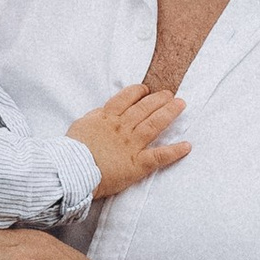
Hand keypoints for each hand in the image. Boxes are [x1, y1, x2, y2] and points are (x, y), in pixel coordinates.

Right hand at [68, 81, 188, 199]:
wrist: (72, 170)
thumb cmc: (72, 150)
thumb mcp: (80, 125)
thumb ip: (94, 117)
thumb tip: (102, 112)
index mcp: (107, 118)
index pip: (126, 98)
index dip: (137, 92)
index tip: (146, 89)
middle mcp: (122, 128)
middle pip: (144, 108)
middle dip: (159, 99)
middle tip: (170, 94)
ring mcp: (131, 145)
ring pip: (154, 124)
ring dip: (169, 113)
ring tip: (180, 105)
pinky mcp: (138, 164)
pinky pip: (159, 156)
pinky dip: (175, 151)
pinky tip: (187, 146)